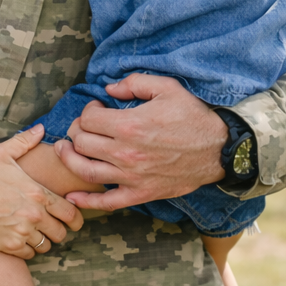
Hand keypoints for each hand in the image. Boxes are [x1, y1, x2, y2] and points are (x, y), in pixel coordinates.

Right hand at [0, 125, 82, 258]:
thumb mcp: (0, 154)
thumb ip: (24, 142)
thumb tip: (41, 129)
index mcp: (37, 193)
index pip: (70, 212)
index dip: (76, 218)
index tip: (74, 221)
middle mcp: (34, 215)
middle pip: (61, 232)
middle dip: (59, 230)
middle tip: (52, 228)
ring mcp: (23, 232)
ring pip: (47, 245)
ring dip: (44, 240)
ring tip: (35, 234)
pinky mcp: (11, 246)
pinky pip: (31, 254)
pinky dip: (29, 250)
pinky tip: (21, 240)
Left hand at [53, 74, 226, 209]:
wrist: (220, 150)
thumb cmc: (193, 116)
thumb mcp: (167, 88)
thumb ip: (134, 83)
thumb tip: (109, 88)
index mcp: (130, 125)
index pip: (88, 119)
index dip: (88, 110)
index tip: (97, 108)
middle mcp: (126, 153)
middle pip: (81, 143)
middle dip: (76, 131)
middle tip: (84, 126)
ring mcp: (131, 177)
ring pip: (84, 171)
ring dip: (69, 159)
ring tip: (65, 150)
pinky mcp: (140, 194)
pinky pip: (107, 202)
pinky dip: (86, 201)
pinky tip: (71, 196)